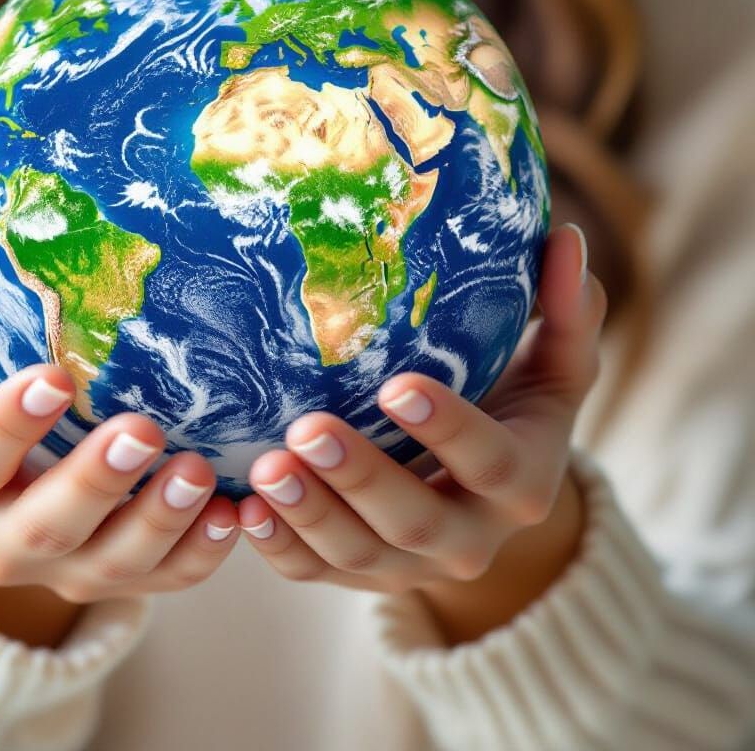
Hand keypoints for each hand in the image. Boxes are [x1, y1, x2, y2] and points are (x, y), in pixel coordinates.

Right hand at [0, 227, 239, 643]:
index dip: (9, 424)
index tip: (54, 377)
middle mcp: (2, 539)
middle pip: (46, 524)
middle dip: (96, 482)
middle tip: (143, 430)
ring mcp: (64, 569)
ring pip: (110, 564)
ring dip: (159, 523)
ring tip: (200, 474)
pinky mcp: (117, 580)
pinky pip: (161, 582)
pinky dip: (199, 556)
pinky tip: (234, 517)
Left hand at [238, 224, 604, 639]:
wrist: (492, 495)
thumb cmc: (517, 405)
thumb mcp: (556, 366)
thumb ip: (569, 311)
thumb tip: (568, 238)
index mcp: (522, 483)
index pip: (490, 462)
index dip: (447, 429)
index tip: (396, 386)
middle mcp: (470, 538)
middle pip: (415, 519)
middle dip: (360, 477)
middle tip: (308, 429)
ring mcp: (411, 564)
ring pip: (359, 554)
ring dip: (309, 514)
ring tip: (264, 468)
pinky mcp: (363, 574)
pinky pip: (317, 574)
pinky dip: (280, 548)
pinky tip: (242, 510)